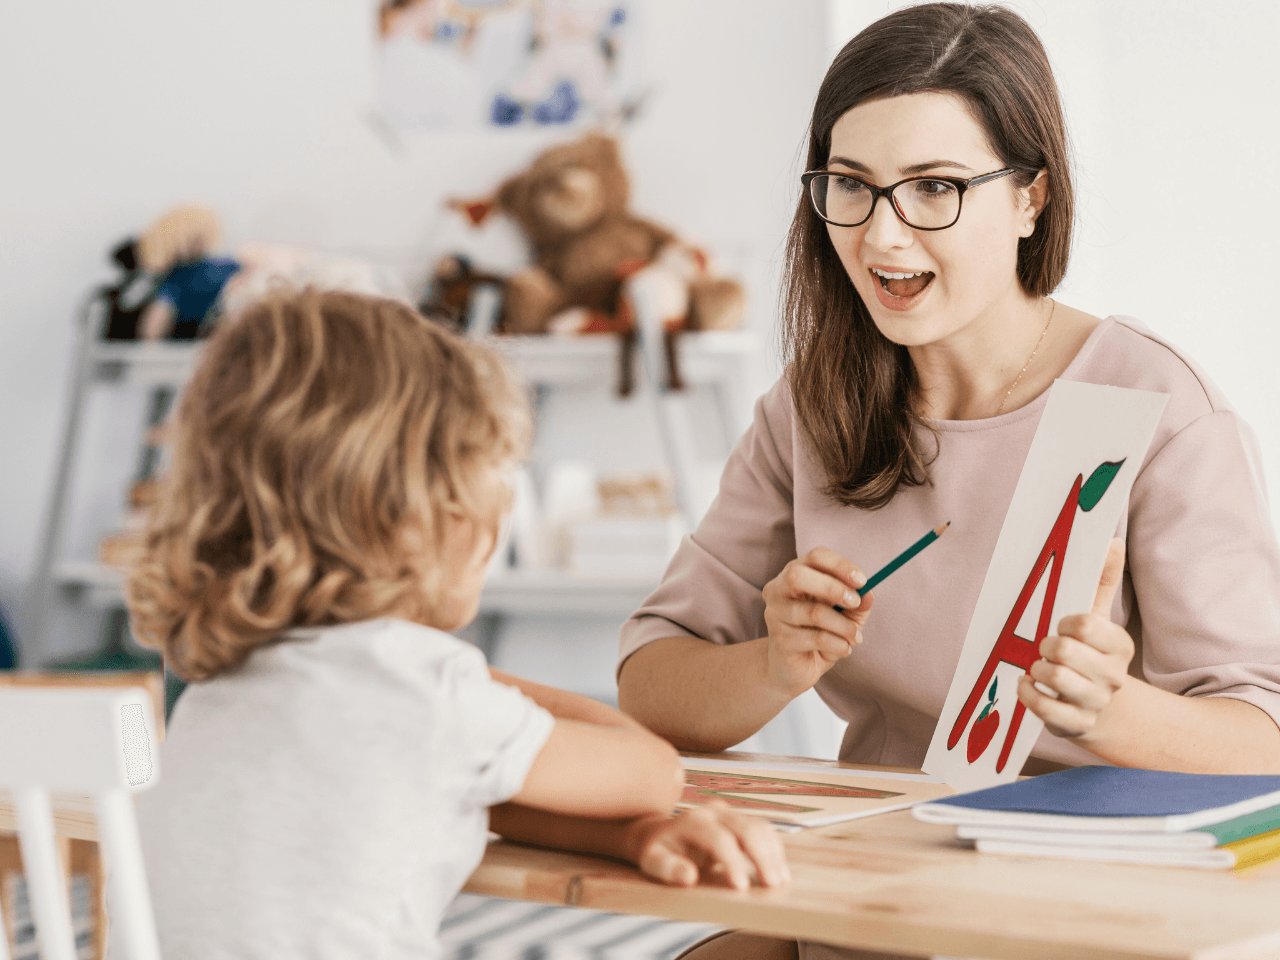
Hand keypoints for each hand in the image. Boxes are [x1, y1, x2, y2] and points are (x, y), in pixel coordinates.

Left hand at [623, 802, 789, 889]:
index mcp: (692, 821)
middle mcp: (714, 812)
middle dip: (762, 857)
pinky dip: (775, 850)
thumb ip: (667, 868)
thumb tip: (688, 876)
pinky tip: (779, 870)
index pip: (719, 839)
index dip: (732, 862)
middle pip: (746, 829)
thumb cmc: (658, 850)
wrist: (661, 833)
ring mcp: (729, 814)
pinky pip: (764, 831)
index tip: (741, 887)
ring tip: (781, 881)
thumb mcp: (652, 861)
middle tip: (772, 885)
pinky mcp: (740, 820)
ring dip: (774, 853)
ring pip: (760, 827)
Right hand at [761, 547, 873, 697]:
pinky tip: (844, 649)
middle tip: (855, 602)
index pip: (815, 557)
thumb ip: (857, 604)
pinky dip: (838, 645)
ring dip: (843, 626)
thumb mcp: (844, 616)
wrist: (795, 668)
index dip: (840, 566)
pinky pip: (816, 638)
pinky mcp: (779, 641)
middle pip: (798, 576)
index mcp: (795, 574)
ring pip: (813, 612)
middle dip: (833, 588)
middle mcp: (778, 590)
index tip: (862, 581)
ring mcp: (775, 615)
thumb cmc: (819, 634)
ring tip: (856, 637)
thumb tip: (869, 593)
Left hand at [1017, 538, 1133, 738]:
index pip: (1084, 624)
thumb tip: (1112, 541)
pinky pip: (1044, 706)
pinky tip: (1026, 684)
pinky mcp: (1077, 724)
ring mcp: (1096, 701)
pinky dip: (1028, 693)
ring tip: (1039, 668)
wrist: (1097, 707)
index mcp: (1119, 645)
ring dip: (1037, 669)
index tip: (1062, 626)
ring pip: (1055, 677)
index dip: (1065, 623)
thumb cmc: (1089, 654)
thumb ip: (1102, 581)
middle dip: (1046, 646)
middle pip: (1064, 650)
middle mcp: (1113, 675)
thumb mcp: (1096, 618)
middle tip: (1046, 649)